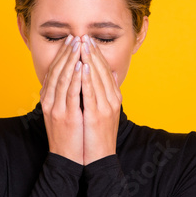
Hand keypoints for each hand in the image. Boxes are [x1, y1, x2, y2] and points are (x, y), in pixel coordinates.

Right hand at [39, 35, 83, 164]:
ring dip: (71, 59)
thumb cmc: (71, 135)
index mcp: (49, 98)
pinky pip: (70, 92)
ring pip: (62, 78)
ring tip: (79, 45)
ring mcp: (56, 108)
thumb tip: (80, 77)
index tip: (71, 40)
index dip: (62, 54)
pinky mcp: (65, 116)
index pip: (54, 71)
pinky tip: (81, 66)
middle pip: (57, 70)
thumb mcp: (68, 111)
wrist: (68, 158)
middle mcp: (49, 100)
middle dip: (67, 52)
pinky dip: (75, 78)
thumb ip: (71, 94)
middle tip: (76, 37)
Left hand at [79, 34, 122, 164]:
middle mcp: (112, 99)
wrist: (99, 159)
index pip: (105, 70)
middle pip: (102, 70)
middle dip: (92, 52)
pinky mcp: (96, 115)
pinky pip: (90, 92)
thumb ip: (107, 92)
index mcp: (113, 97)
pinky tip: (83, 66)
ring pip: (96, 77)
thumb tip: (108, 75)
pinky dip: (87, 77)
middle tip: (84, 37)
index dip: (97, 54)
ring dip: (89, 59)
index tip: (88, 41)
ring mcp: (105, 107)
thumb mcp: (105, 112)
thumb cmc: (98, 136)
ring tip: (81, 45)